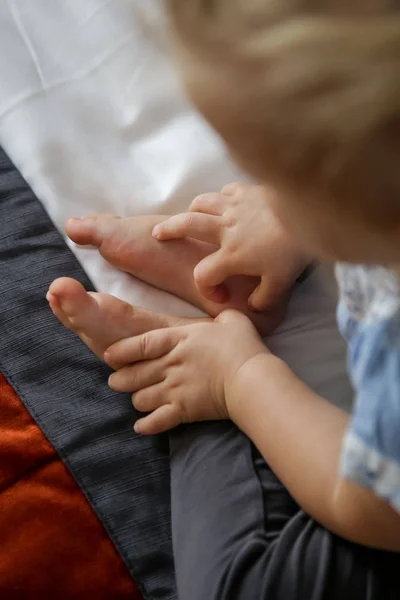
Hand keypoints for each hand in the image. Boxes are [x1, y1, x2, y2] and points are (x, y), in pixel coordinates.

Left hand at [104, 310, 266, 434]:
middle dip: (120, 379)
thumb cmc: (243, 346)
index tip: (110, 356)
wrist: (251, 379)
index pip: (139, 345)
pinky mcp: (183, 411)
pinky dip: (146, 425)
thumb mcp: (231, 319)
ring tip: (139, 399)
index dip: (121, 351)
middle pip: (133, 374)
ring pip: (140, 399)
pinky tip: (141, 426)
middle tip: (116, 381)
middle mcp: (169, 365)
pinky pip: (156, 422)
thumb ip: (219, 316)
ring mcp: (174, 389)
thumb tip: (222, 316)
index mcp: (177, 340)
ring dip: (137, 400)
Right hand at [153, 182, 308, 310]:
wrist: (309, 212)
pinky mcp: (247, 191)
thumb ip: (264, 299)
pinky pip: (225, 190)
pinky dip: (220, 198)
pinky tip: (224, 203)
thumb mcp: (281, 284)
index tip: (221, 295)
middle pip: (186, 225)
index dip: (207, 289)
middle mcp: (225, 229)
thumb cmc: (293, 251)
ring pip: (202, 203)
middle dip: (169, 231)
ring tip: (187, 215)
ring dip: (191, 210)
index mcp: (231, 255)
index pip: (204, 275)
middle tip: (158, 234)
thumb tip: (253, 306)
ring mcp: (235, 206)